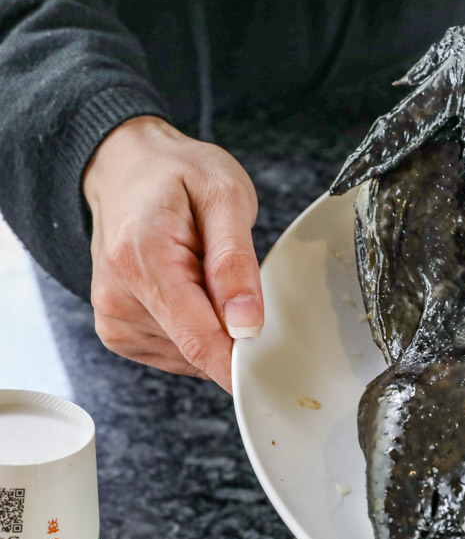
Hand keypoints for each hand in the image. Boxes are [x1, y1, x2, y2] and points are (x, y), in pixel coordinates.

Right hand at [83, 116, 261, 392]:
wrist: (128, 168)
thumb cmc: (177, 174)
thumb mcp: (225, 196)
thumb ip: (235, 262)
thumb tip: (246, 325)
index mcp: (141, 261)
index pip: (199, 340)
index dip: (243, 363)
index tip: (276, 371)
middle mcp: (118, 296)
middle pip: (197, 350)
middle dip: (234, 333)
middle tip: (242, 286)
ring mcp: (113, 318)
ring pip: (190, 357)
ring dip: (215, 328)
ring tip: (206, 274)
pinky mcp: (118, 332)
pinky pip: (177, 353)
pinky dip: (197, 330)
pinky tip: (193, 292)